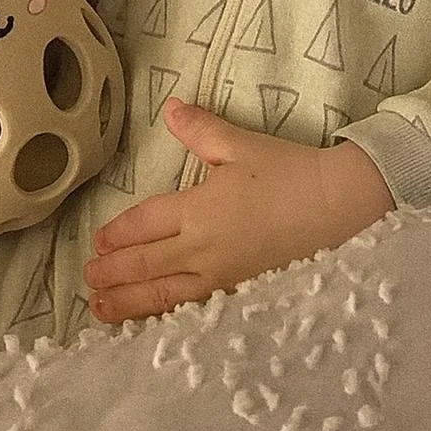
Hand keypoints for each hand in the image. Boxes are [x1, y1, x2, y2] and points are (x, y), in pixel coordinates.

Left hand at [83, 99, 393, 323]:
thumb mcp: (242, 145)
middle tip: (88, 279)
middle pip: (145, 263)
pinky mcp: (242, 294)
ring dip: (128, 302)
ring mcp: (222, 277)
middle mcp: (202, 249)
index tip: (97, 242)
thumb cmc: (293, 173)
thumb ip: (201, 129)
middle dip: (112, 272)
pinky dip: (166, 317)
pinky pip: (194, 310)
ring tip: (102, 310)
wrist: (343, 207)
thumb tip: (170, 106)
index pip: (144, 224)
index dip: (117, 234)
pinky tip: (155, 324)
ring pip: (163, 294)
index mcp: (198, 209)